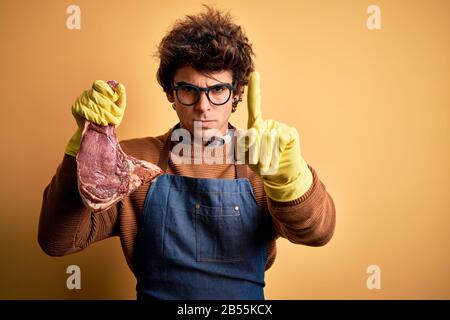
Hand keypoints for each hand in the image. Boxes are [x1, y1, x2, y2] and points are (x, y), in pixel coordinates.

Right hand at [65, 80, 125, 155]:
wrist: (98, 133)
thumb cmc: (110, 118)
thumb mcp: (119, 107)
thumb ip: (121, 96)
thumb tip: (120, 85)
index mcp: (97, 90)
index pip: (99, 84)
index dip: (106, 89)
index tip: (114, 97)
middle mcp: (87, 93)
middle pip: (96, 96)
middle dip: (109, 105)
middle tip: (118, 114)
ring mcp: (80, 100)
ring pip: (92, 104)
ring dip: (104, 113)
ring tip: (112, 121)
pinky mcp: (75, 108)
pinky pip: (85, 111)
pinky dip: (95, 117)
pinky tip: (102, 122)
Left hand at [241, 72, 312, 201]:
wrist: (281, 175)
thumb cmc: (262, 165)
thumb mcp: (249, 157)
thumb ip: (247, 146)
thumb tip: (255, 132)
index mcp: (256, 126)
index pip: (255, 106)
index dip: (255, 90)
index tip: (255, 74)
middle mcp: (268, 123)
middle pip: (255, 132)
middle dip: (255, 151)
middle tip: (259, 163)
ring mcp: (280, 127)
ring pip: (267, 138)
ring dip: (265, 155)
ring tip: (268, 163)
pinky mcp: (290, 133)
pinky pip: (278, 139)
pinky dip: (275, 152)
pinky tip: (279, 156)